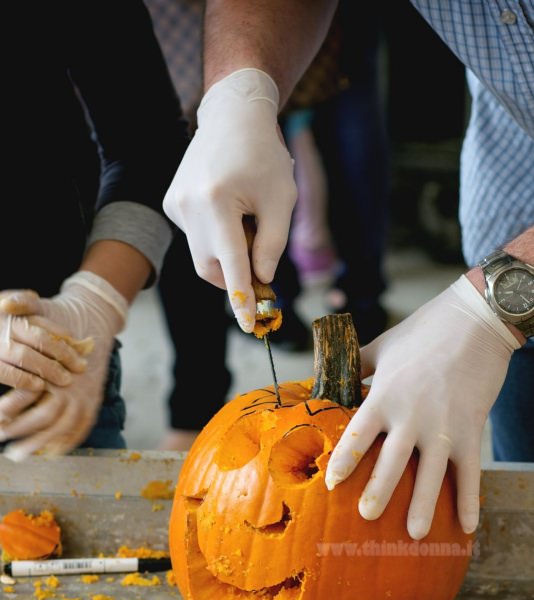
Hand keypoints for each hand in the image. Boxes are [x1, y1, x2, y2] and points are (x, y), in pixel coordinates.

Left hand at [0, 272, 127, 460]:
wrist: (95, 321)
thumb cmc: (61, 319)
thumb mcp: (41, 309)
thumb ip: (22, 303)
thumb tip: (5, 303)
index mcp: (57, 367)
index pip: (31, 392)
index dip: (11, 408)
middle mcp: (73, 386)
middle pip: (46, 416)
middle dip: (21, 431)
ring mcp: (85, 397)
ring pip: (62, 429)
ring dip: (38, 444)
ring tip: (16, 455)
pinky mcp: (92, 403)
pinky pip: (80, 430)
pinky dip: (64, 444)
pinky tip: (46, 453)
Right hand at [163, 69, 296, 332]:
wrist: (232, 116)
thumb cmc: (264, 156)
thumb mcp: (281, 201)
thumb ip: (272, 246)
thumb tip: (260, 280)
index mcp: (218, 204)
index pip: (233, 266)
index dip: (242, 301)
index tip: (249, 326)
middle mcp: (189, 207)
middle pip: (213, 268)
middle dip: (237, 275)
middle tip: (261, 262)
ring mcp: (175, 206)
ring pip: (203, 256)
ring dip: (227, 253)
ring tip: (245, 221)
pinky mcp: (171, 203)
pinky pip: (195, 237)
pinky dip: (215, 236)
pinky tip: (226, 205)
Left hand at [325, 275, 520, 539]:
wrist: (476, 321)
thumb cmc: (424, 331)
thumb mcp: (383, 346)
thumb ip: (357, 365)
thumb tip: (331, 377)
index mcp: (384, 395)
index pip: (358, 435)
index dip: (344, 461)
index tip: (332, 484)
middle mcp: (411, 416)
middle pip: (391, 462)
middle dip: (379, 492)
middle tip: (366, 517)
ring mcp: (443, 426)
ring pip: (431, 475)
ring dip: (424, 507)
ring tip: (415, 534)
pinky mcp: (471, 430)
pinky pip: (470, 472)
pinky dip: (470, 500)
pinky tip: (469, 527)